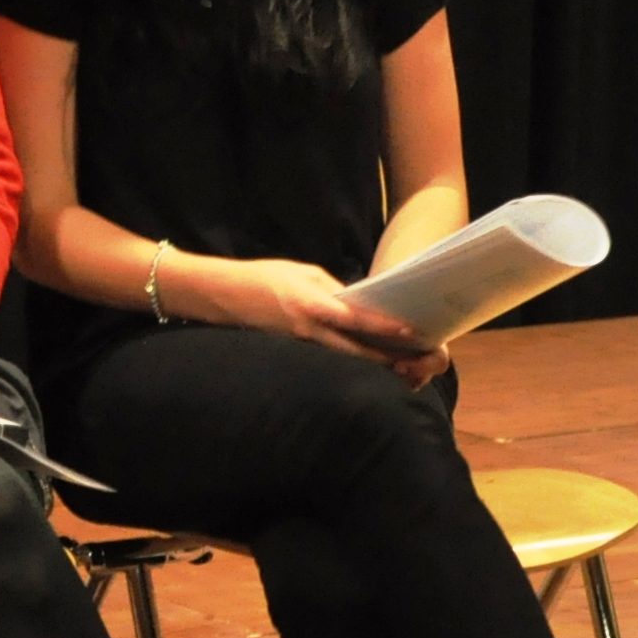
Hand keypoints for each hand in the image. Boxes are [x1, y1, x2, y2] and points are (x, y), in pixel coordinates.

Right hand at [203, 256, 431, 370]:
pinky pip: (327, 358)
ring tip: (398, 365)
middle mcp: (308, 329)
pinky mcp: (293, 351)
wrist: (223, 294)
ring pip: (342, 359)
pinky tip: (365, 362)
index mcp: (311, 304)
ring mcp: (299, 344)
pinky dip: (348, 360)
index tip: (409, 331)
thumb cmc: (265, 277)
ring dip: (369, 363)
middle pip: (353, 351)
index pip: (355, 318)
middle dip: (384, 357)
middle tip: (414, 361)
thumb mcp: (304, 272)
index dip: (383, 326)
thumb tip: (359, 304)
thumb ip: (333, 290)